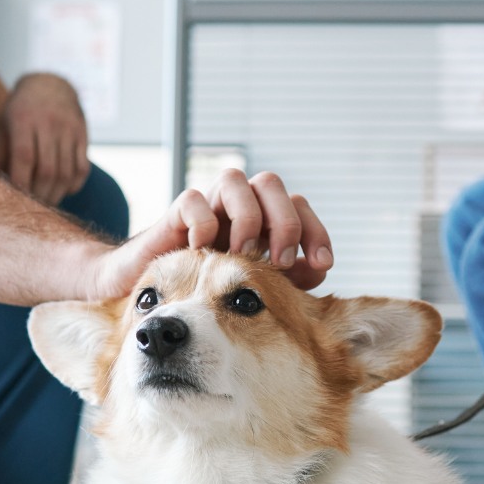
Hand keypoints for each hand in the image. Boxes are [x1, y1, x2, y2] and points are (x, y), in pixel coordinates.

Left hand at [0, 73, 89, 205]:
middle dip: (40, 194)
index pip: (24, 157)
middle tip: (33, 207)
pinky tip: (63, 189)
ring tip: (48, 203)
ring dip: (57, 194)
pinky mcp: (83, 135)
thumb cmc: (21, 110)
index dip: (21, 182)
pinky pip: (82, 168)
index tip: (16, 200)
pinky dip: (73, 185)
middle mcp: (48, 123)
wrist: (51, 84)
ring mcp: (69, 129)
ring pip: (66, 173)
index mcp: (23, 119)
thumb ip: (1, 155)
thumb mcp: (5, 125)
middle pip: (47, 170)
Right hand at [81, 169, 332, 298]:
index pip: (299, 207)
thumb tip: (320, 277)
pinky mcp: (174, 218)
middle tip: (282, 262)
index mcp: (263, 224)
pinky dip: (202, 222)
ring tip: (243, 255)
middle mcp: (238, 209)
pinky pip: (191, 200)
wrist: (162, 303)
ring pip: (234, 180)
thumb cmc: (214, 297)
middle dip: (283, 222)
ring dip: (245, 217)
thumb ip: (288, 283)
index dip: (315, 231)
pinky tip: (204, 251)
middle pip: (270, 184)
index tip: (321, 264)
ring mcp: (207, 209)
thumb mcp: (257, 292)